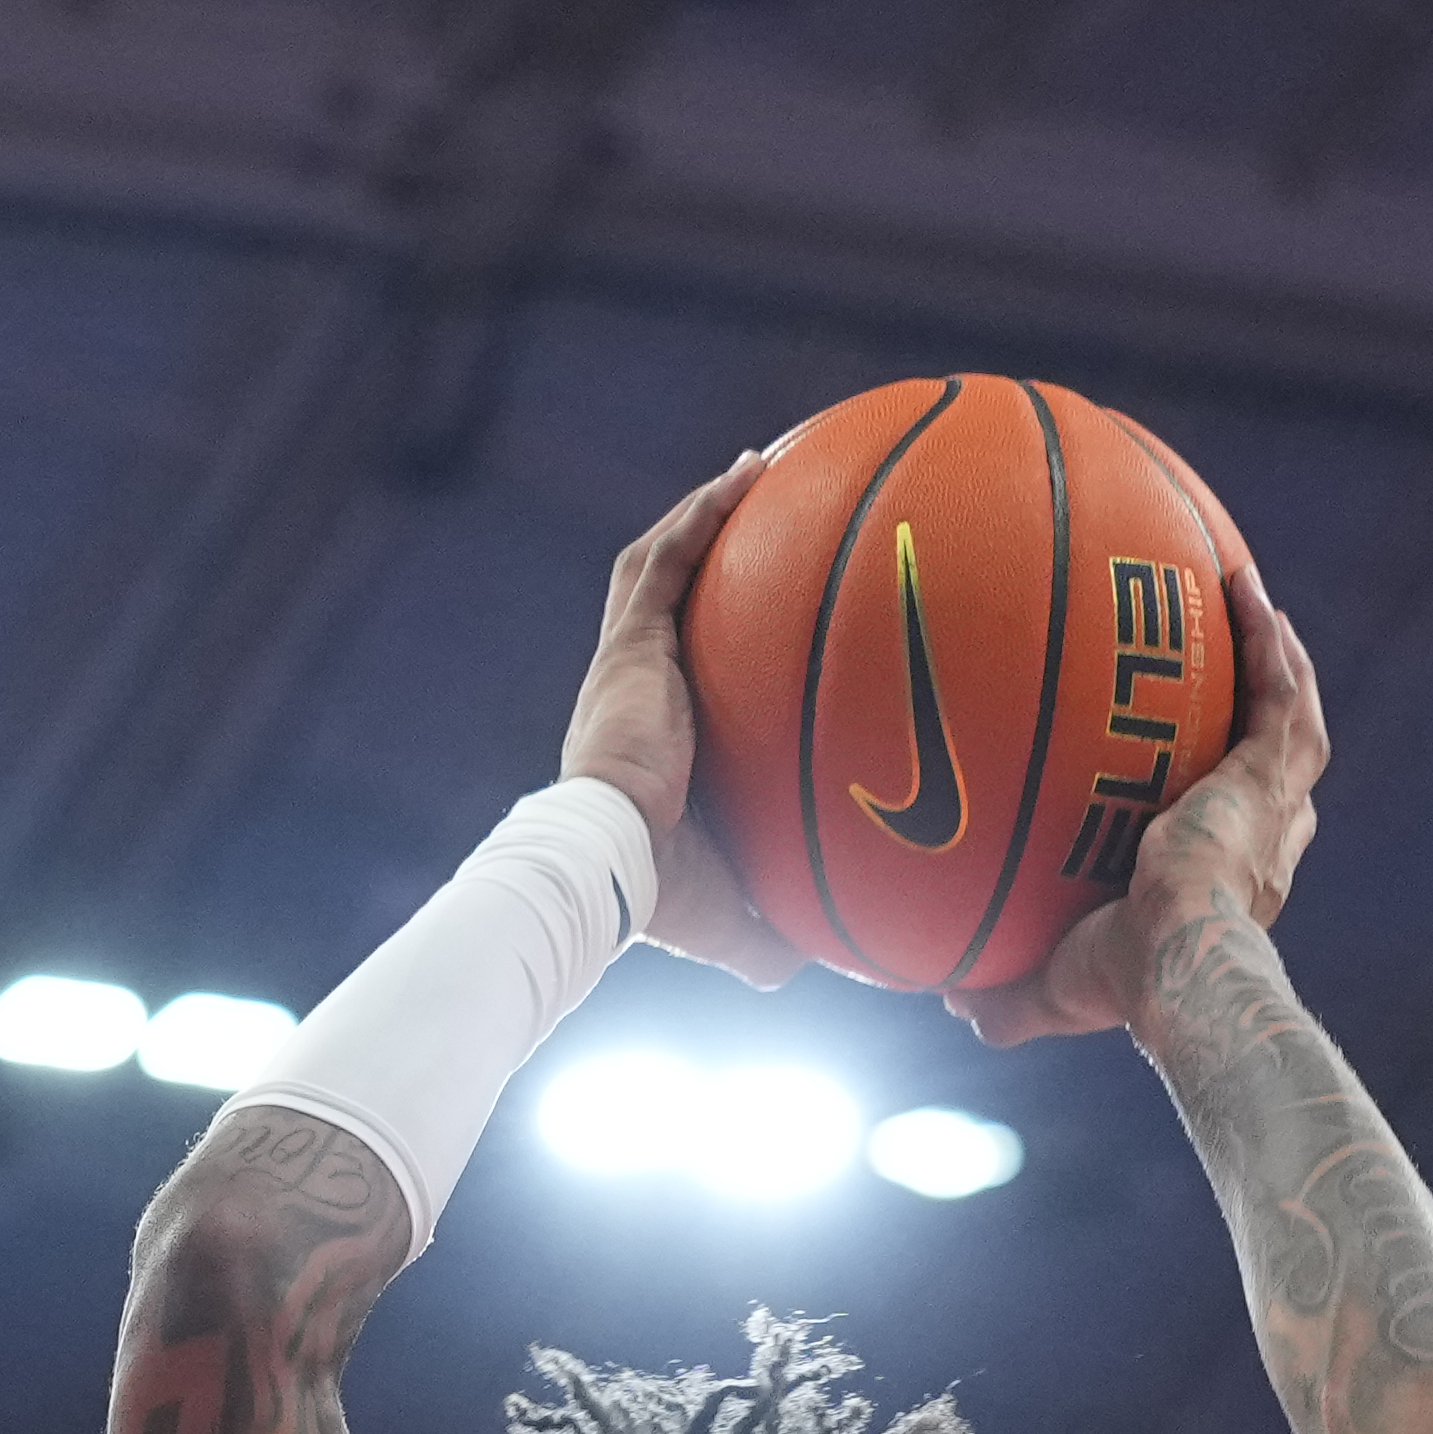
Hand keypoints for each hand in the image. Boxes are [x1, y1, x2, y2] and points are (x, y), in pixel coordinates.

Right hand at [555, 453, 801, 988]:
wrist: (603, 866)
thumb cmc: (658, 898)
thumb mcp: (734, 920)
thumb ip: (774, 936)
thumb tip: (828, 966)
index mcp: (652, 745)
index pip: (684, 676)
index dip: (716, 639)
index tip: (764, 617)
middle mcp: (636, 691)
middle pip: (670, 605)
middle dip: (712, 554)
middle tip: (769, 518)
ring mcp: (629, 661)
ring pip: (661, 564)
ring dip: (705, 514)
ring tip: (761, 467)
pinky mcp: (629, 643)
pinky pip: (669, 558)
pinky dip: (704, 513)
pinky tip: (750, 471)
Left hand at [966, 567, 1326, 1048]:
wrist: (1176, 964)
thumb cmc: (1124, 986)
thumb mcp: (1053, 989)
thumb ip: (1007, 995)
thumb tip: (947, 1000)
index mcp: (1230, 886)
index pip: (1243, 835)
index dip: (1230, 797)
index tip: (1203, 765)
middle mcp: (1265, 843)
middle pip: (1279, 769)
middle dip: (1265, 721)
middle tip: (1236, 671)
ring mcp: (1273, 807)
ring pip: (1291, 720)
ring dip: (1277, 661)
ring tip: (1250, 603)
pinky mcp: (1268, 776)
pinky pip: (1279, 690)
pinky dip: (1267, 639)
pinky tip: (1242, 585)